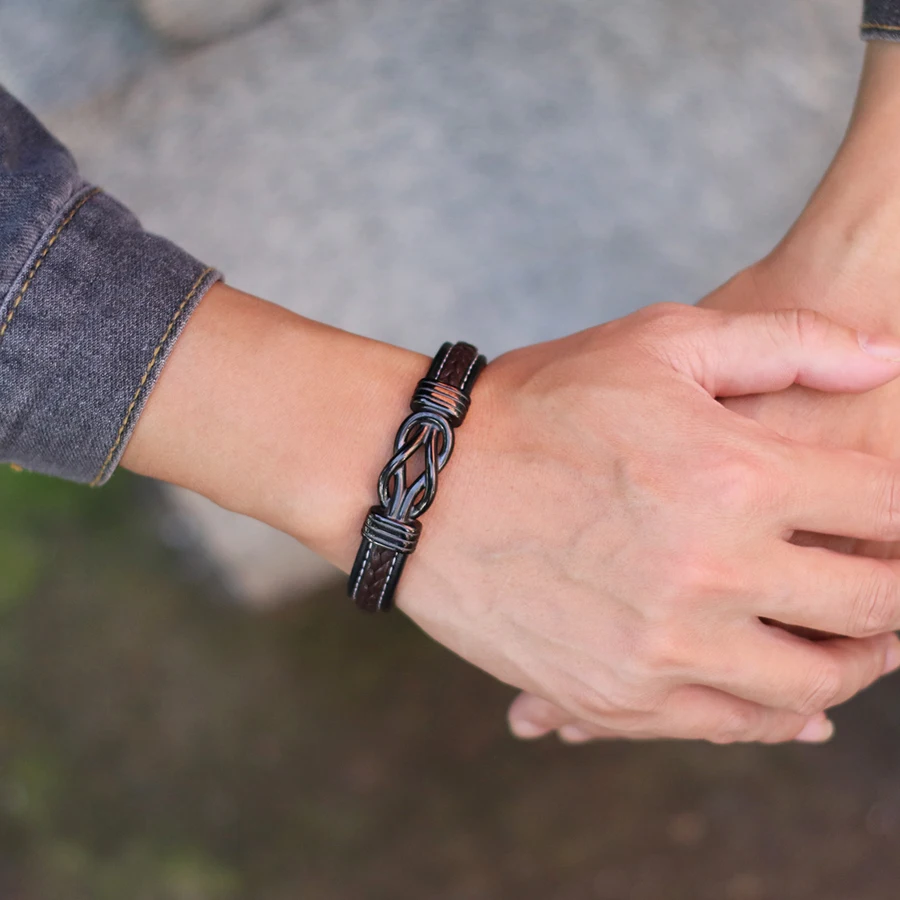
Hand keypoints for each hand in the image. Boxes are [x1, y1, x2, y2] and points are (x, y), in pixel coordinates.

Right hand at [506, 41, 899, 745]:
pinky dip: (777, 715)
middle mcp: (712, 572)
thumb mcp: (658, 342)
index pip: (890, 508)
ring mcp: (664, 647)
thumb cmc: (538, 402)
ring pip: (814, 684)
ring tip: (852, 637)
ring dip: (856, 660)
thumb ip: (789, 343)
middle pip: (874, 607)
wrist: (425, 485)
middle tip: (894, 578)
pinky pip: (732, 727)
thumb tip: (890, 358)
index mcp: (735, 474)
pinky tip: (789, 697)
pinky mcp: (617, 696)